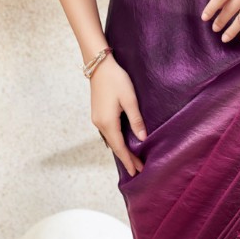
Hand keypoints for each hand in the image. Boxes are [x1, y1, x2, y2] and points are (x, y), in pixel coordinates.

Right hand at [89, 55, 145, 176]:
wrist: (99, 66)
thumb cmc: (116, 80)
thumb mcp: (130, 100)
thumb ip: (136, 120)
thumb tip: (142, 138)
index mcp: (108, 122)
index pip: (120, 147)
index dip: (128, 160)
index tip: (136, 171)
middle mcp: (99, 124)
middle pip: (115, 146)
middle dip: (126, 158)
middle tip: (138, 169)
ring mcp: (97, 119)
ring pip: (111, 140)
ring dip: (121, 150)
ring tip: (132, 159)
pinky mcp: (97, 114)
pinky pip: (108, 133)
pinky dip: (116, 141)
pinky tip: (122, 143)